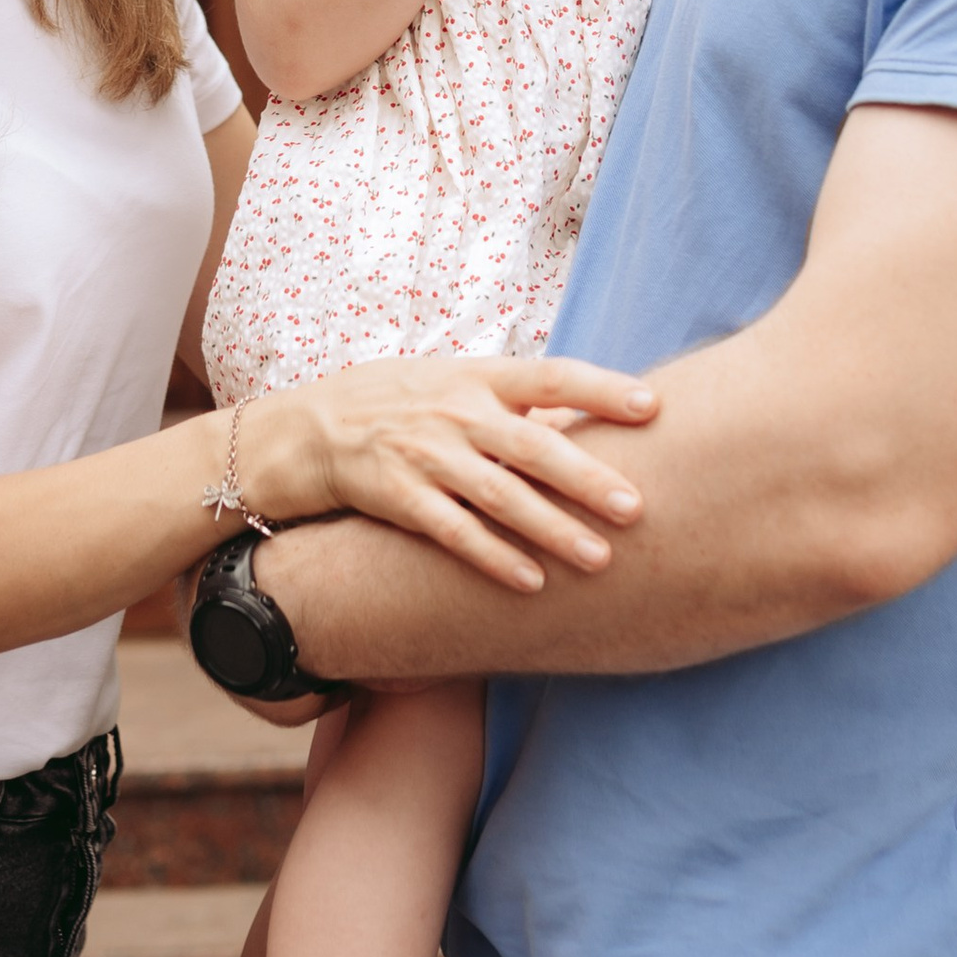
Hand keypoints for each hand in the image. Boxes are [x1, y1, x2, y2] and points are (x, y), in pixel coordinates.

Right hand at [240, 355, 655, 592]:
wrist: (303, 430)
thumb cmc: (393, 404)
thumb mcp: (449, 382)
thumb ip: (511, 401)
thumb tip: (584, 419)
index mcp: (476, 376)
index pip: (550, 375)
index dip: (601, 388)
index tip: (653, 404)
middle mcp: (455, 412)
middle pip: (533, 444)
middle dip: (588, 478)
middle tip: (639, 507)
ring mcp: (424, 455)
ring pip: (499, 495)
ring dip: (552, 528)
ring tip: (600, 558)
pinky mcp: (396, 496)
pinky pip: (452, 532)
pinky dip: (492, 557)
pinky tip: (531, 581)